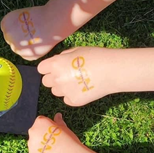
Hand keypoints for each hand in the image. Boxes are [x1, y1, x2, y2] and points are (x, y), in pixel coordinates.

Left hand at [0, 6, 64, 60]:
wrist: (51, 21)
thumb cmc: (39, 16)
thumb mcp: (21, 16)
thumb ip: (15, 26)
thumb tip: (15, 36)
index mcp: (5, 24)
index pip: (7, 31)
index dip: (17, 31)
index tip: (25, 29)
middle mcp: (8, 36)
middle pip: (12, 41)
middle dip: (21, 40)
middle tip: (32, 35)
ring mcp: (16, 47)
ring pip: (19, 50)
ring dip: (26, 47)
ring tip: (37, 38)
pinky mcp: (25, 55)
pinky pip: (27, 56)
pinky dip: (32, 52)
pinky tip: (39, 44)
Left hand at [27, 113, 81, 152]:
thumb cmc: (69, 140)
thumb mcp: (64, 128)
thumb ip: (58, 121)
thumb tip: (58, 115)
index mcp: (40, 121)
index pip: (41, 121)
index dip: (49, 126)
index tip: (55, 132)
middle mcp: (33, 131)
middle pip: (36, 131)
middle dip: (42, 135)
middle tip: (54, 141)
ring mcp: (31, 143)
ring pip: (34, 142)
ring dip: (40, 144)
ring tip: (53, 150)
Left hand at [39, 46, 153, 105]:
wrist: (112, 70)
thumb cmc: (96, 56)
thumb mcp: (76, 50)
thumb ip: (62, 58)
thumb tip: (56, 63)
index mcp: (55, 64)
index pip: (41, 69)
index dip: (48, 68)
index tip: (55, 67)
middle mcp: (57, 79)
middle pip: (46, 82)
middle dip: (53, 78)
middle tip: (67, 75)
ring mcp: (65, 92)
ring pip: (56, 91)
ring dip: (62, 87)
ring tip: (77, 81)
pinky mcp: (74, 102)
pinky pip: (66, 99)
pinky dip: (72, 96)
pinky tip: (83, 89)